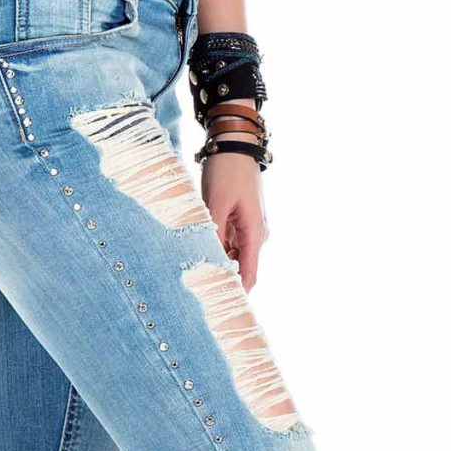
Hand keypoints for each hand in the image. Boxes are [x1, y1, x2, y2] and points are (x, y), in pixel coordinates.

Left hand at [201, 152, 268, 292]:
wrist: (235, 143)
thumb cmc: (227, 170)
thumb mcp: (215, 204)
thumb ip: (213, 236)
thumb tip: (209, 263)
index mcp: (254, 233)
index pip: (249, 275)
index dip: (237, 294)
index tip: (222, 307)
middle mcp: (256, 234)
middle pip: (242, 268)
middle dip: (224, 279)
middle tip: (199, 293)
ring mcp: (249, 228)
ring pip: (234, 256)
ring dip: (218, 263)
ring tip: (195, 273)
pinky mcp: (240, 220)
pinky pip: (230, 243)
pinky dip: (217, 250)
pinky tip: (199, 251)